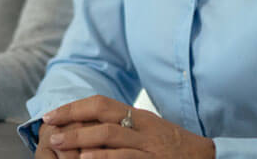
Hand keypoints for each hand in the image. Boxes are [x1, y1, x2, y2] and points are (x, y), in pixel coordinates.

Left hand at [40, 95, 214, 158]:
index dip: (73, 108)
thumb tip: (85, 127)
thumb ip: (122, 126)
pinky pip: (126, 157)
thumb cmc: (172, 146)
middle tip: (50, 131)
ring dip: (81, 139)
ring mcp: (148, 145)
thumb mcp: (147, 130)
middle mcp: (142, 126)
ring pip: (111, 135)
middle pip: (101, 115)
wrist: (206, 158)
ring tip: (60, 145)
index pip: (100, 103)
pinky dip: (104, 157)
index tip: (50, 116)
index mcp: (138, 115)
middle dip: (72, 121)